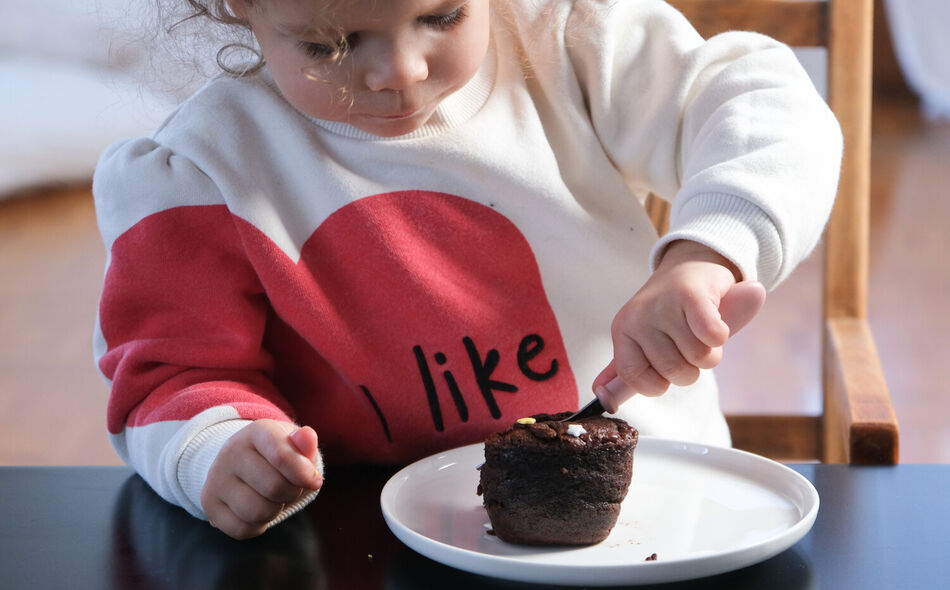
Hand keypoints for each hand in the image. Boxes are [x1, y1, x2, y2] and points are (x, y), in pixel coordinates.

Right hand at [201, 419, 322, 539]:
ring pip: (258, 512)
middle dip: (291, 493)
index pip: (282, 456)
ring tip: (273, 498)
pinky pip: (242, 529)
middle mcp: (230, 452)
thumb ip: (305, 444)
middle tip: (290, 487)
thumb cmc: (279, 456)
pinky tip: (258, 508)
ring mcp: (216, 478)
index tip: (314, 481)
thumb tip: (307, 436)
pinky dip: (258, 525)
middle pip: (274, 488)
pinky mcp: (209, 504)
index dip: (305, 475)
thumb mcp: (295, 446)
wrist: (244, 464)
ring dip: (275, 510)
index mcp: (256, 432)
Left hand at [593, 241, 765, 411]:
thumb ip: (626, 375)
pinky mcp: (691, 294)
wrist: (692, 265)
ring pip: (700, 358)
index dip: (657, 383)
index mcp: (623, 331)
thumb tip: (605, 402)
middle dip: (691, 369)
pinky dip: (721, 335)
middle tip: (688, 342)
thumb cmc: (668, 312)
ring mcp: (664, 305)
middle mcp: (638, 317)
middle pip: (673, 372)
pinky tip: (714, 320)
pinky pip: (713, 337)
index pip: (633, 378)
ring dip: (710, 352)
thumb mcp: (642, 342)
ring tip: (700, 331)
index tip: (664, 369)